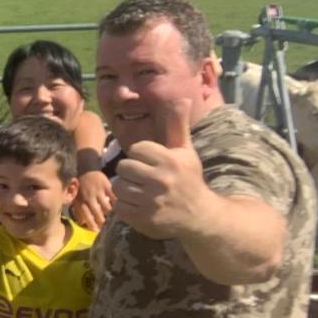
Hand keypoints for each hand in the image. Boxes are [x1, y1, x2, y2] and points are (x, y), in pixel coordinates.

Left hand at [72, 169, 114, 229]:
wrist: (86, 168)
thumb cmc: (81, 185)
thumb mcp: (76, 197)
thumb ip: (77, 209)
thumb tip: (81, 222)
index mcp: (81, 200)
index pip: (86, 215)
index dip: (91, 224)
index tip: (96, 231)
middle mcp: (89, 197)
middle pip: (96, 212)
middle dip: (102, 221)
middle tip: (107, 227)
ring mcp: (98, 191)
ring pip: (106, 206)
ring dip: (110, 213)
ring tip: (114, 218)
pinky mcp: (106, 186)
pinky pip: (113, 197)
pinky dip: (116, 202)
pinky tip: (120, 206)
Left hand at [114, 99, 208, 238]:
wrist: (199, 215)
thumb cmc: (188, 178)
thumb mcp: (185, 151)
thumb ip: (177, 125)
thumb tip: (182, 99)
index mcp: (170, 160)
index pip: (136, 149)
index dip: (141, 155)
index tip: (152, 162)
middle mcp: (162, 180)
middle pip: (124, 167)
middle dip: (131, 172)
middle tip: (143, 177)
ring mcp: (152, 201)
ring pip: (118, 186)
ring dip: (126, 189)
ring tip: (141, 191)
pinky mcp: (144, 219)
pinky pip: (119, 207)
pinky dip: (126, 206)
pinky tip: (140, 205)